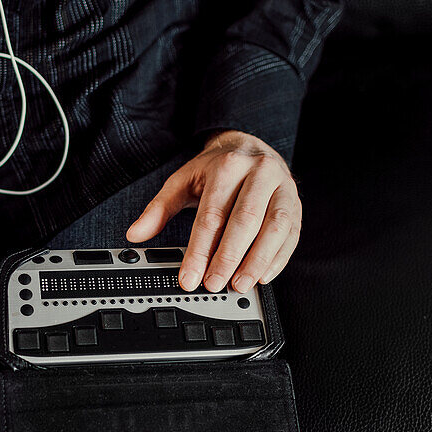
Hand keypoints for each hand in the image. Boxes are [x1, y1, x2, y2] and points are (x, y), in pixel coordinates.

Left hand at [127, 130, 300, 292]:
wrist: (250, 147)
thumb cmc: (217, 169)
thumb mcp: (183, 181)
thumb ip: (159, 209)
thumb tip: (135, 234)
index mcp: (228, 166)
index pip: (211, 214)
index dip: (200, 250)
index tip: (190, 277)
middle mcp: (259, 173)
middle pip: (244, 220)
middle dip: (228, 257)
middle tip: (214, 284)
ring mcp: (282, 188)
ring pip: (274, 227)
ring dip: (257, 261)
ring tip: (240, 284)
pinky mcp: (296, 205)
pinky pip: (292, 234)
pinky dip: (278, 259)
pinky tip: (264, 276)